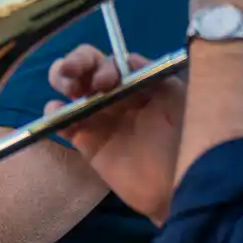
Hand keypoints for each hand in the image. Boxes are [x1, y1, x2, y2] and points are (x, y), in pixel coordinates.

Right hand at [46, 45, 185, 224]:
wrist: (182, 184)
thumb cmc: (187, 136)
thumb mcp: (177, 97)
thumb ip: (152, 73)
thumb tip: (126, 59)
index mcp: (137, 80)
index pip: (110, 60)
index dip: (102, 64)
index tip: (106, 82)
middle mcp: (116, 94)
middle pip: (86, 67)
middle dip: (76, 64)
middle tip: (76, 81)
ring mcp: (100, 117)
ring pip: (70, 88)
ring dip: (61, 80)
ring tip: (69, 92)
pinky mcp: (88, 142)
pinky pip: (64, 122)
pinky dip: (54, 114)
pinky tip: (57, 114)